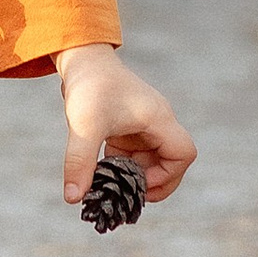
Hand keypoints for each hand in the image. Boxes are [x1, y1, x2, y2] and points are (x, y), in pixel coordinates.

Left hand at [57, 44, 195, 209]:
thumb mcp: (83, 126)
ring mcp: (145, 124)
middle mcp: (157, 121)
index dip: (167, 175)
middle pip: (173, 161)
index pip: (183, 153)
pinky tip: (103, 171)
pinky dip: (124, 166)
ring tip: (112, 183)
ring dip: (136, 174)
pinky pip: (137, 153)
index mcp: (158, 119)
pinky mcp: (130, 127)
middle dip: (154, 181)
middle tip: (129, 194)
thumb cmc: (88, 86)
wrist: (81, 58)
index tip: (138, 182)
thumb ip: (80, 162)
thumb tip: (73, 198)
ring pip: (153, 159)